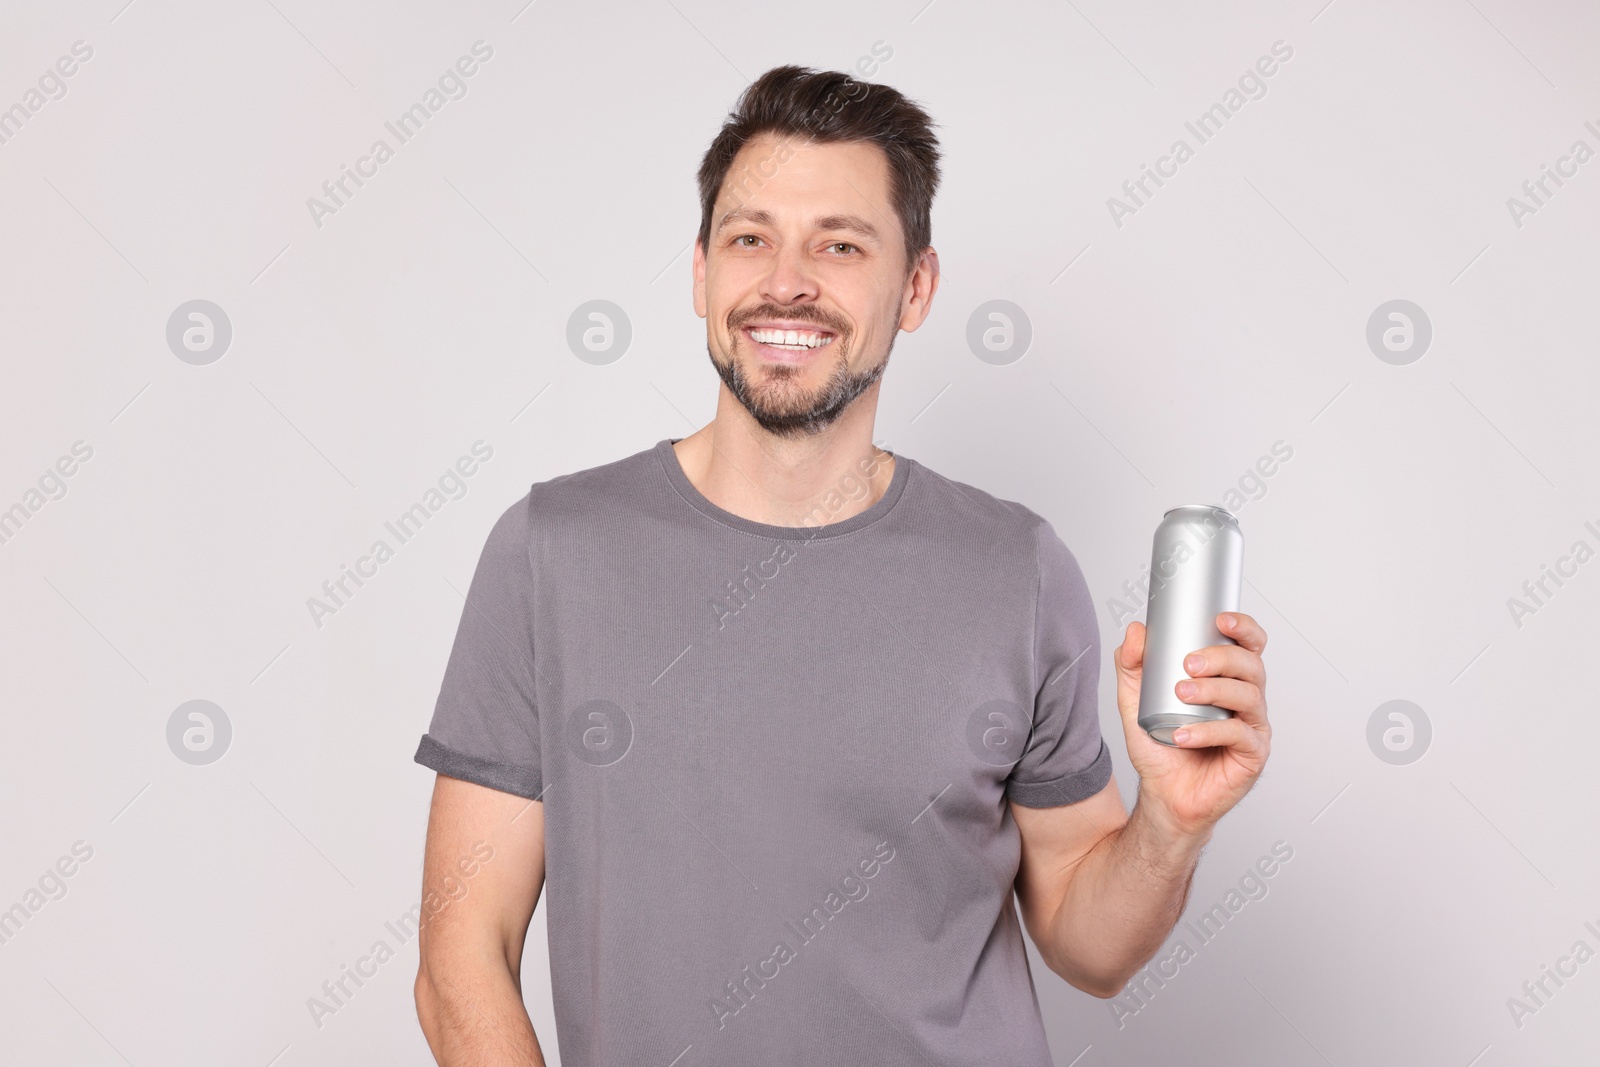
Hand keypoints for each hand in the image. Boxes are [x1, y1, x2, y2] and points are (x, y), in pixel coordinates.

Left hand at [1112, 612, 1270, 839]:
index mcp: (1227, 679)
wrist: (1163, 794)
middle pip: (1251, 666)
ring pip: (1249, 696)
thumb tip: (1136, 630)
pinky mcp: (1252, 755)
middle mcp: (1246, 700)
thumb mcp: (1135, 700)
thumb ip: (1132, 665)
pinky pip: (1239, 735)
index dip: (1243, 628)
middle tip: (1189, 664)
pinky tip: (1184, 735)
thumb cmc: (1159, 747)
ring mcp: (1252, 727)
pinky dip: (1209, 732)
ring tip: (1182, 694)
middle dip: (1222, 658)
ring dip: (1215, 690)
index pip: (1248, 646)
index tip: (1220, 620)